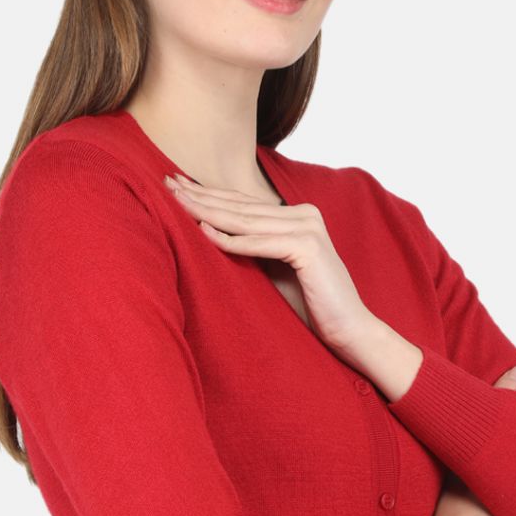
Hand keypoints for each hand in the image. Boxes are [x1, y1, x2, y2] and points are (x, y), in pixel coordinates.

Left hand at [164, 174, 371, 347]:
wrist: (349, 331)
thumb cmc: (311, 306)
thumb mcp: (274, 270)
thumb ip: (254, 247)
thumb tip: (210, 230)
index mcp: (298, 216)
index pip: (244, 203)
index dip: (209, 194)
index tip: (176, 185)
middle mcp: (305, 214)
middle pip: (241, 207)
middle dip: (201, 196)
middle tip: (166, 183)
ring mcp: (308, 228)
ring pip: (246, 220)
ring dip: (208, 211)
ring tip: (177, 202)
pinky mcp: (308, 248)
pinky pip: (259, 243)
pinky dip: (231, 241)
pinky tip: (204, 233)